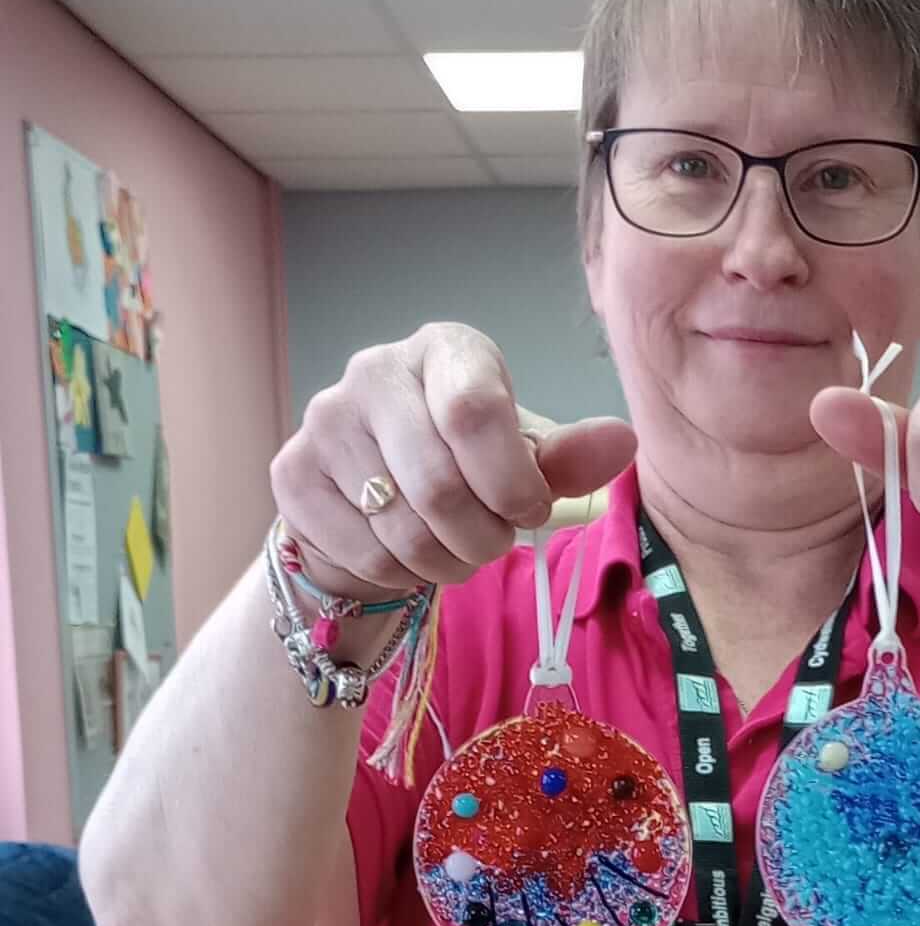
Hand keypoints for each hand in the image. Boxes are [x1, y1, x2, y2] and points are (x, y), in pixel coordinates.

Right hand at [270, 322, 635, 601]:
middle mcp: (373, 370)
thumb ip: (568, 458)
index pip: (475, 412)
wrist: (372, 493)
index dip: (511, 481)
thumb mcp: (522, 459)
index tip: (528, 510)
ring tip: (453, 551)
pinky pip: (364, 552)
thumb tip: (621, 442)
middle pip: (439, 485)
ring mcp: (324, 420)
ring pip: (401, 529)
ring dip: (445, 562)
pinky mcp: (291, 473)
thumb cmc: (464, 466)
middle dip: (482, 537)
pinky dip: (400, 574)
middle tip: (492, 543)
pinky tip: (406, 554)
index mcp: (445, 351)